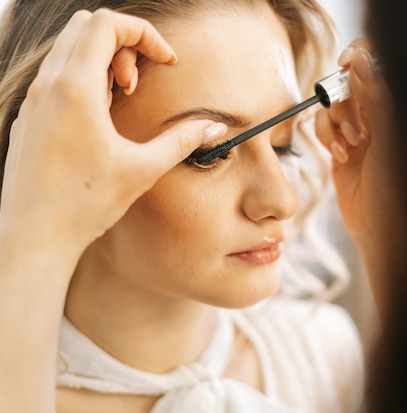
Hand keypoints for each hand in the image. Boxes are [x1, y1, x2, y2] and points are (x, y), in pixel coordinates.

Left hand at [0, 9, 226, 253]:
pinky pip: (57, 74)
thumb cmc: (84, 204)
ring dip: (103, 59)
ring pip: (69, 48)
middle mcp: (48, 85)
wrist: (33, 236)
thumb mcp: (142, 169)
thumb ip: (182, 141)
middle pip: (86, 26)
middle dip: (123, 41)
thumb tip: (215, 128)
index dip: (145, 33)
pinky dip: (84, 77)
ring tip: (124, 98)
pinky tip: (101, 117)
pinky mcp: (30, 115)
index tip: (167, 62)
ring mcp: (34, 99)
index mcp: (75, 88)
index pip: (107, 23)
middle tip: (140, 80)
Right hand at [315, 39, 395, 246]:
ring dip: (337, 120)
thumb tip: (360, 60)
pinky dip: (328, 137)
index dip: (362, 56)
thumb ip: (376, 98)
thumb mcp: (391, 139)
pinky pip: (325, 127)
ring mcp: (361, 130)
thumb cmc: (399, 190)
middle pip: (352, 80)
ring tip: (352, 144)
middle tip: (354, 123)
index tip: (348, 63)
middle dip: (346, 97)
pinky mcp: (341, 147)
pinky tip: (342, 155)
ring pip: (335, 103)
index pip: (380, 65)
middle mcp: (381, 115)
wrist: (382, 230)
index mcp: (400, 107)